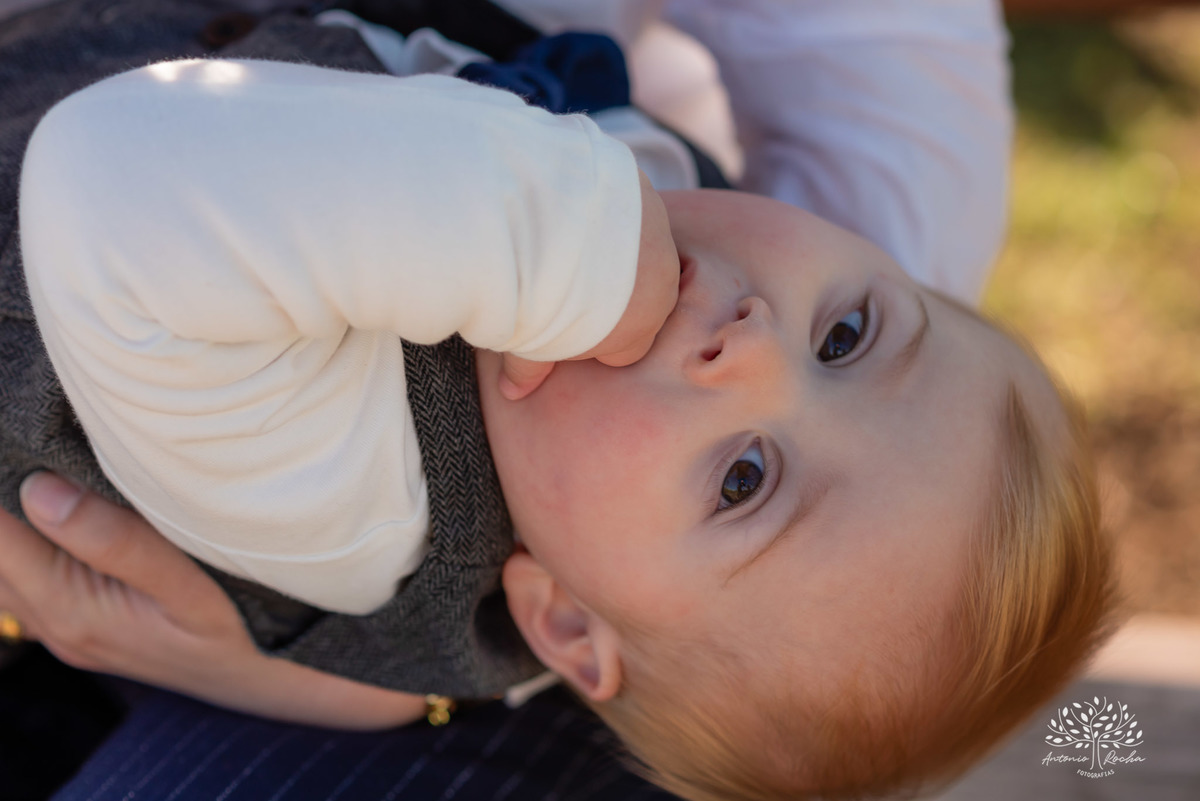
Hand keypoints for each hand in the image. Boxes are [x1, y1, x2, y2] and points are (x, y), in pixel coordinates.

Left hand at [0, 471, 426, 728]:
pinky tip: (60, 510)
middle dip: (8, 494)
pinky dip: (29, 542)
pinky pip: (24, 577)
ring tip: (49, 468)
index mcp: (70, 609)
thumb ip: (116, 543)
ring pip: (3, 565)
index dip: (6, 478)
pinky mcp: (77, 623)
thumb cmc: (241, 632)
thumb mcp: (192, 588)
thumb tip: (38, 491)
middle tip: (39, 440)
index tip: (25, 436)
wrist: (271, 681)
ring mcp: (61, 628)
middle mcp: (52, 623)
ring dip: (16, 520)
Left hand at [498, 170, 679, 399]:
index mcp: (646, 319)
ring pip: (636, 237)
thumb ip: (529, 368)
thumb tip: (514, 394)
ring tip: (556, 236)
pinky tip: (560, 200)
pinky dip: (596, 198)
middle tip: (555, 284)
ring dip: (605, 239)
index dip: (592, 343)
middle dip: (606, 290)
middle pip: (640, 288)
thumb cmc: (538, 301)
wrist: (539, 224)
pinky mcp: (635, 176)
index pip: (629, 346)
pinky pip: (621, 193)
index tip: (559, 332)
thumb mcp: (529, 345)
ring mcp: (654, 218)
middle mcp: (663, 268)